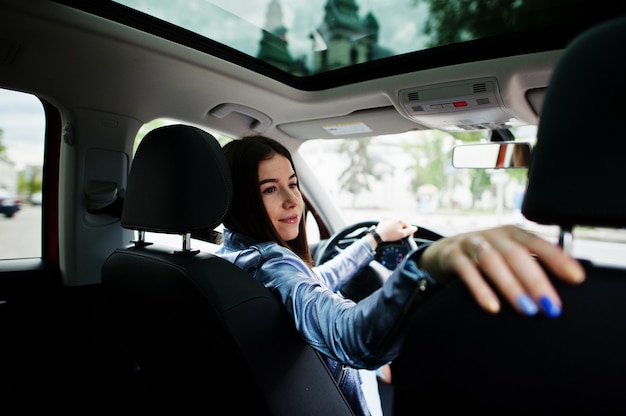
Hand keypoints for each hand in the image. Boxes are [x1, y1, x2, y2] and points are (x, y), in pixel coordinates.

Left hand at [375, 217, 417, 244]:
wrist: (378, 235)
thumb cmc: (390, 235)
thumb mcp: (402, 234)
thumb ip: (410, 231)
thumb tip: (415, 228)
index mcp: (401, 220)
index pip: (409, 226)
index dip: (410, 233)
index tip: (409, 237)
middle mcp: (395, 217)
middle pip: (403, 224)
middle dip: (403, 230)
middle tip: (401, 236)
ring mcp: (389, 218)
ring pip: (396, 223)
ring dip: (397, 228)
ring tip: (395, 234)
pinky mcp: (384, 220)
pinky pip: (390, 223)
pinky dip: (391, 226)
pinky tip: (390, 231)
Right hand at [419, 225, 584, 316]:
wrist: (441, 253)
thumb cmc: (482, 258)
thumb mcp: (506, 255)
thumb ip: (529, 264)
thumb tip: (562, 287)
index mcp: (511, 233)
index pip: (537, 243)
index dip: (557, 259)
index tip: (576, 278)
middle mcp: (492, 235)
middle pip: (516, 254)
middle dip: (536, 281)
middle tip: (550, 306)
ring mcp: (470, 243)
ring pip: (492, 261)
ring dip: (511, 286)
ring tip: (527, 309)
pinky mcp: (451, 256)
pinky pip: (466, 271)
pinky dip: (480, 289)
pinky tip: (492, 306)